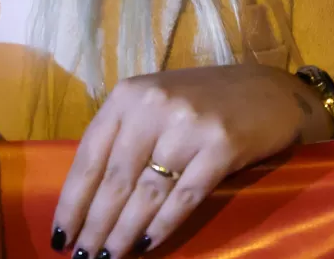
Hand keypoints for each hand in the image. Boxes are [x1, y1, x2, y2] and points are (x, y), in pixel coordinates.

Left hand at [54, 64, 321, 257]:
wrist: (272, 91)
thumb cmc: (205, 101)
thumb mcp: (156, 106)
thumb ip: (123, 138)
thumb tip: (86, 201)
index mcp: (130, 95)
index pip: (89, 159)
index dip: (72, 204)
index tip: (61, 237)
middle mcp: (156, 106)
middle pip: (115, 181)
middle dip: (95, 226)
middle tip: (83, 257)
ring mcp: (191, 126)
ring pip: (146, 193)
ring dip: (123, 233)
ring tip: (110, 257)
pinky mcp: (223, 146)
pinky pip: (184, 197)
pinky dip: (163, 225)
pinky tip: (148, 243)